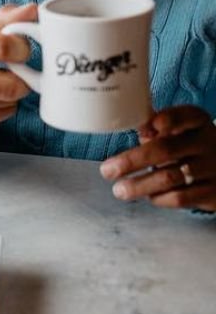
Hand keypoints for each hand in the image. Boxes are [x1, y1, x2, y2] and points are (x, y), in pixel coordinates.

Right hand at [0, 3, 36, 130]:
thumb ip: (9, 18)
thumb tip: (34, 9)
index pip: (6, 48)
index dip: (21, 49)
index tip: (17, 49)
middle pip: (14, 86)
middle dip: (22, 78)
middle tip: (11, 70)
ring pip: (12, 102)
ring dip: (12, 92)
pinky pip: (5, 115)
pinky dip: (4, 106)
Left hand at [101, 106, 215, 209]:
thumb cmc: (187, 147)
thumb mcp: (178, 131)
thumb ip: (154, 128)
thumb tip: (129, 123)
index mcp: (197, 122)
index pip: (183, 116)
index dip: (164, 121)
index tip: (144, 129)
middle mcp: (207, 142)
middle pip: (165, 150)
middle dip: (131, 161)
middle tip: (107, 171)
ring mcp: (212, 168)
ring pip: (169, 177)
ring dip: (139, 185)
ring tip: (119, 190)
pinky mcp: (212, 192)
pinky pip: (179, 198)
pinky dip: (158, 198)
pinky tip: (149, 196)